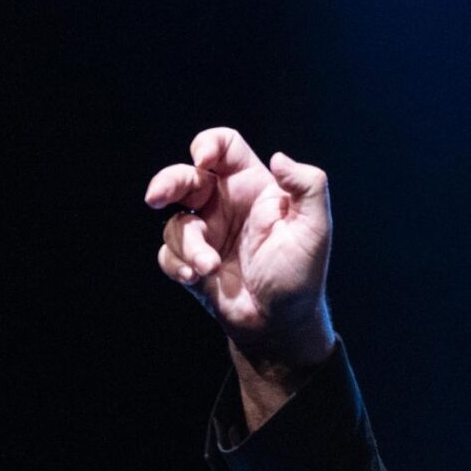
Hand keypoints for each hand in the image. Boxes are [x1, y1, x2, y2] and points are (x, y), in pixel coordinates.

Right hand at [147, 127, 336, 395]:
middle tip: (156, 198)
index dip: (209, 144)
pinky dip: (178, 264)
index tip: (203, 160)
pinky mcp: (192, 262)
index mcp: (254, 188)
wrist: (281, 326)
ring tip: (209, 267)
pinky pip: (168, 253)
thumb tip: (279, 158)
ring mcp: (207, 234)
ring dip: (188, 245)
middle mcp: (226, 205)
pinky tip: (198, 278)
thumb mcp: (314, 230)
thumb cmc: (302, 277)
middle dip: (167, 182)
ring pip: (175, 222)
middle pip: (185, 175)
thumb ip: (308, 187)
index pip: (225, 147)